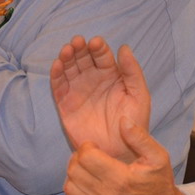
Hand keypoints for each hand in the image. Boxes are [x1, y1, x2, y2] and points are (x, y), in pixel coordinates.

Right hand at [50, 36, 150, 161]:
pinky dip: (56, 75)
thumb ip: (133, 71)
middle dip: (79, 48)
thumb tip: (123, 47)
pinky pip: (58, 86)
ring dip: (66, 57)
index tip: (96, 42)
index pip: (102, 55)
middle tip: (77, 42)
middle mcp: (93, 80)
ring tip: (67, 50)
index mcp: (111, 75)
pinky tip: (57, 65)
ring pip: (69, 68)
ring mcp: (78, 91)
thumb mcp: (138, 96)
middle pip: (82, 58)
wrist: (118, 152)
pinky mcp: (65, 104)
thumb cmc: (133, 124)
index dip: (98, 47)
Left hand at [64, 118, 187, 194]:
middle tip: (89, 157)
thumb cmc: (159, 185)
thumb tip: (122, 120)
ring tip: (87, 171)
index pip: (86, 157)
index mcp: (121, 179)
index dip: (87, 147)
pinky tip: (85, 188)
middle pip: (75, 171)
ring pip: (70, 188)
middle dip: (78, 159)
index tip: (95, 148)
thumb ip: (140, 138)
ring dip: (74, 176)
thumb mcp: (158, 158)